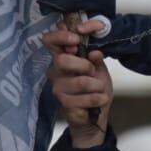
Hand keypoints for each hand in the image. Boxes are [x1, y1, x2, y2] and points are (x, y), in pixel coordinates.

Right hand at [42, 18, 111, 146]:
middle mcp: (56, 72)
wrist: (97, 113)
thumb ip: (96, 58)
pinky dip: (98, 98)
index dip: (60, 36)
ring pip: (80, 81)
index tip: (77, 39)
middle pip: (62, 60)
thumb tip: (95, 52)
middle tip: (93, 72)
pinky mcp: (64, 104)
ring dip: (98, 86)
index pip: (50, 41)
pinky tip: (99, 100)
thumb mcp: (99, 69)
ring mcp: (58, 88)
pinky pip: (86, 98)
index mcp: (63, 58)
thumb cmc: (95, 88)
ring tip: (100, 90)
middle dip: (85, 65)